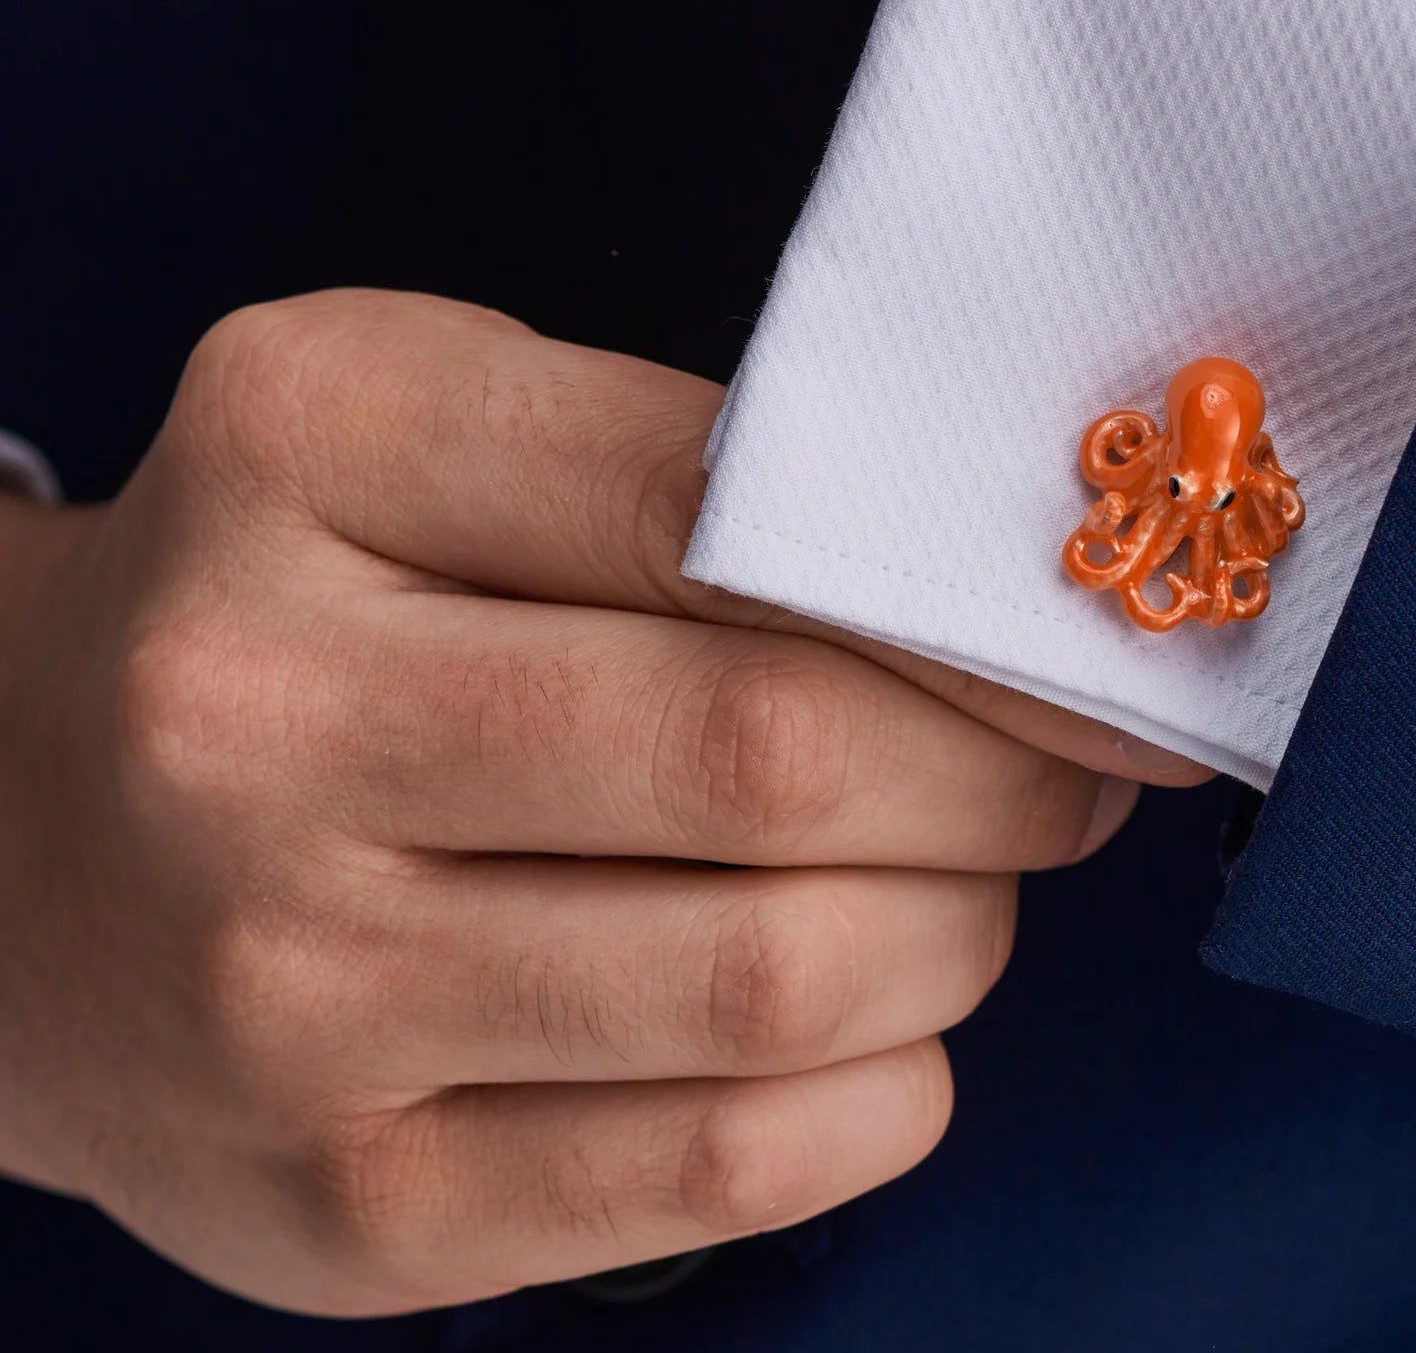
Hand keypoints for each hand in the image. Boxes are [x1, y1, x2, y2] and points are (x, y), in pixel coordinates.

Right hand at [0, 292, 1200, 1314]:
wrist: (19, 848)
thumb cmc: (292, 596)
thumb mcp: (432, 428)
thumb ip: (686, 466)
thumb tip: (986, 590)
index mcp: (312, 452)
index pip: (729, 513)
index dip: (962, 593)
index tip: (1090, 633)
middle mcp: (259, 722)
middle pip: (778, 757)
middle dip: (1005, 773)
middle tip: (1067, 768)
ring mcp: (287, 993)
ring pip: (783, 975)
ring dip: (961, 929)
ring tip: (967, 881)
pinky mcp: (345, 1207)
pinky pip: (726, 1167)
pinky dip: (884, 1090)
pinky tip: (881, 1020)